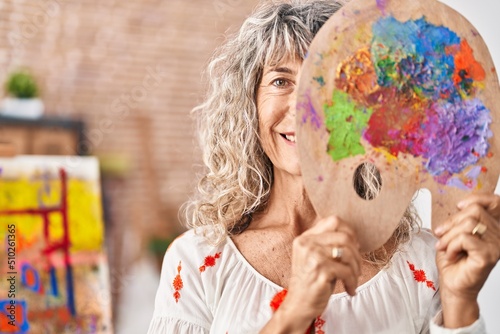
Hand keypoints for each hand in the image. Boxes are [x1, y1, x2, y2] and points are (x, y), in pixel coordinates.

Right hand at [263, 216, 361, 332]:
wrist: (298, 305)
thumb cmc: (311, 281)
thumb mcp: (314, 257)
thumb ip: (326, 244)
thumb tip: (354, 238)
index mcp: (305, 238)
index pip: (333, 221)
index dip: (349, 231)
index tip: (353, 247)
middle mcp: (307, 244)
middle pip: (344, 237)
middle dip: (356, 254)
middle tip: (356, 267)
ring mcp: (313, 257)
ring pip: (348, 253)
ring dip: (356, 269)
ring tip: (353, 279)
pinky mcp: (320, 272)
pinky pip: (347, 271)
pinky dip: (353, 282)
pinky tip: (350, 289)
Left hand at [434, 193, 499, 327]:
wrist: (452, 284)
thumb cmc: (453, 260)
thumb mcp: (453, 232)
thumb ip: (460, 218)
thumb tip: (459, 204)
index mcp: (492, 227)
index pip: (494, 202)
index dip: (476, 198)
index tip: (458, 206)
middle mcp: (499, 235)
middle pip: (474, 211)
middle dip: (451, 222)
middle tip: (441, 235)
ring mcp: (496, 245)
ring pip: (467, 224)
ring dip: (449, 236)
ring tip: (445, 248)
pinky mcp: (488, 256)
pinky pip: (465, 238)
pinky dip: (451, 245)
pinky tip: (451, 255)